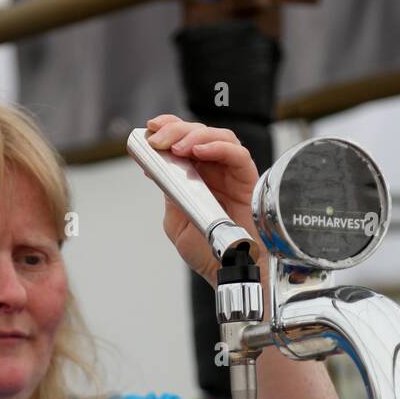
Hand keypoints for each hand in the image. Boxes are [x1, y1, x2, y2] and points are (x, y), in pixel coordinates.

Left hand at [141, 115, 259, 286]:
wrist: (226, 270)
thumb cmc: (207, 250)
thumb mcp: (177, 221)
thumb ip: (170, 194)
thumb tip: (157, 168)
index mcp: (196, 175)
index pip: (184, 140)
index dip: (169, 128)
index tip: (151, 128)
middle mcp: (215, 169)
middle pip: (199, 133)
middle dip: (176, 130)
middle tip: (159, 139)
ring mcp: (231, 173)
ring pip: (219, 137)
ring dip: (195, 136)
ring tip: (177, 148)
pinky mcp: (248, 179)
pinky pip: (237, 154)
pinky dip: (218, 148)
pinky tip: (199, 151)